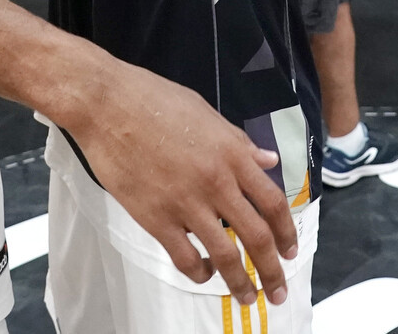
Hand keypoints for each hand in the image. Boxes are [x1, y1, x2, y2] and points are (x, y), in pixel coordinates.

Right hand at [67, 63, 298, 306]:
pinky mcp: (156, 219)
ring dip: (240, 283)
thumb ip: (239, 142)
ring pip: (225, 256)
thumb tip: (268, 160)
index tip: (290, 251)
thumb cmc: (153, 99)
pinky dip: (199, 273)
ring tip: (246, 298)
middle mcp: (216, 182)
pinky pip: (185, 258)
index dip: (286, 232)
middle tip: (278, 292)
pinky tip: (203, 273)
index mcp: (232, 154)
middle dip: (272, 271)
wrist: (107, 105)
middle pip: (256, 237)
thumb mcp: (206, 112)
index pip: (272, 202)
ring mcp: (186, 203)